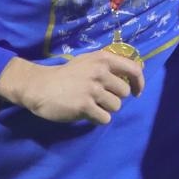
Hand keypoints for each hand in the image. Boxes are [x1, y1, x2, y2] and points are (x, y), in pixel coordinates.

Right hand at [0, 52, 143, 125]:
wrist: (39, 86)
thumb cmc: (66, 75)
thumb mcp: (88, 61)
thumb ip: (110, 65)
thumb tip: (138, 70)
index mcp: (103, 60)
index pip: (134, 70)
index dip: (139, 83)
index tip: (136, 92)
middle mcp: (100, 73)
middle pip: (124, 92)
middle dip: (114, 97)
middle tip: (98, 97)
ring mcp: (92, 90)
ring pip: (116, 106)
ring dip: (106, 108)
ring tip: (90, 104)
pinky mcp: (84, 106)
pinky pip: (105, 118)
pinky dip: (98, 118)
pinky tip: (86, 113)